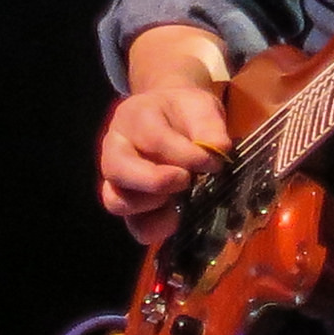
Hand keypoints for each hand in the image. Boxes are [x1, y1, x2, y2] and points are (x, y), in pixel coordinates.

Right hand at [98, 86, 230, 243]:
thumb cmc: (184, 112)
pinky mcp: (132, 206)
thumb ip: (209, 126)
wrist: (173, 118)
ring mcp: (117, 181)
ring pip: (117, 201)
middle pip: (117, 170)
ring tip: (181, 197)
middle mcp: (115, 150)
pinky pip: (135, 226)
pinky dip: (158, 227)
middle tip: (187, 180)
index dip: (185, 155)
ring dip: (153, 205)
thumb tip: (218, 150)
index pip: (152, 139)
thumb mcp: (201, 107)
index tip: (213, 162)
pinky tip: (179, 216)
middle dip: (156, 181)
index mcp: (132, 119)